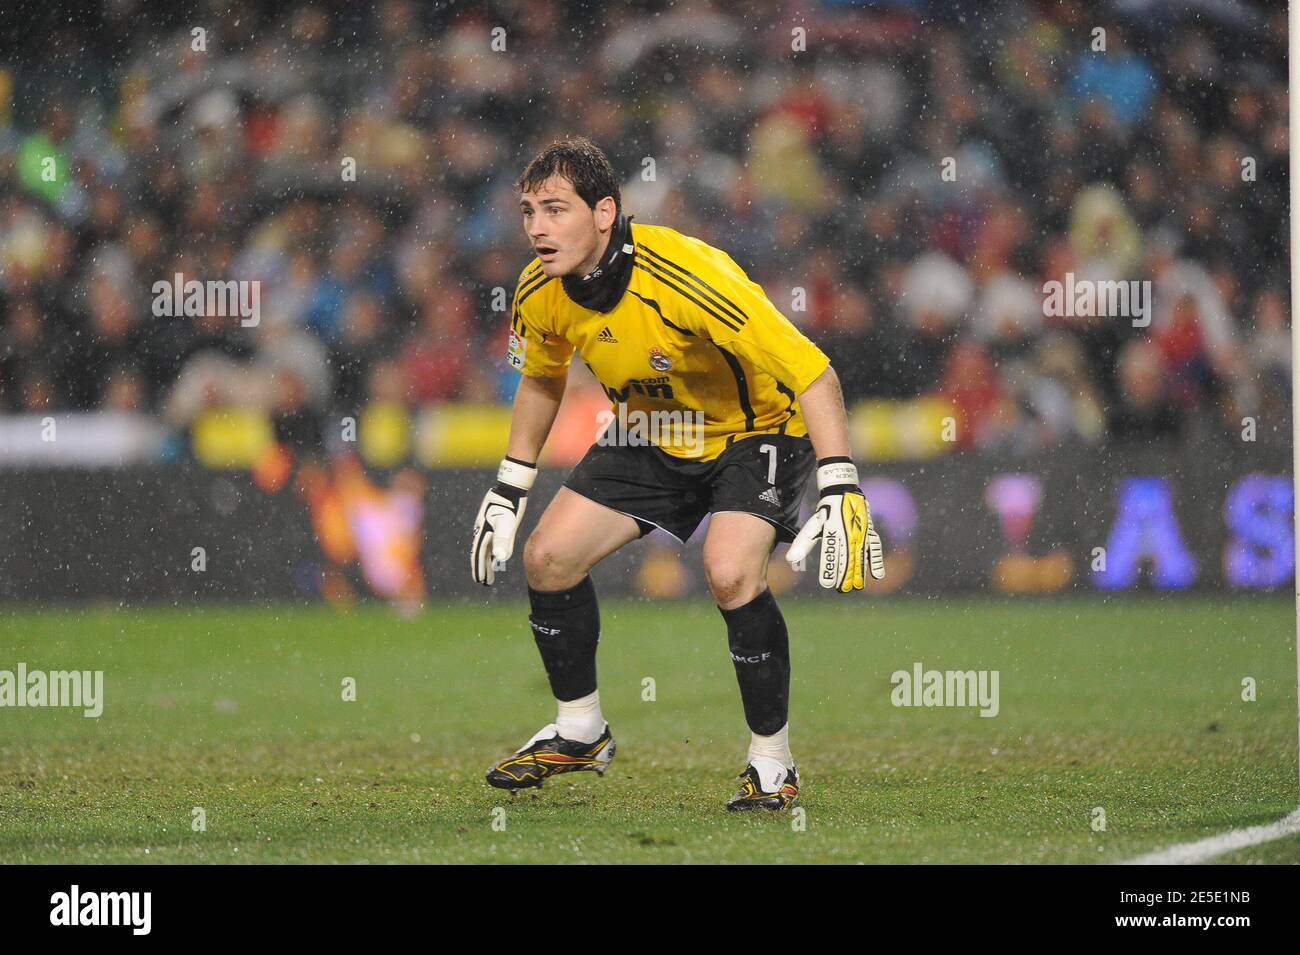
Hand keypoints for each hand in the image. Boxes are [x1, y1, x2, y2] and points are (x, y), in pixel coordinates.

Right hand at [471, 457, 536, 585]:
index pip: (480, 555)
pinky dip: (490, 550)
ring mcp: (488, 526)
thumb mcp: (508, 523)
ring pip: (485, 547)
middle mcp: (483, 530)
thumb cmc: (510, 504)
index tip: (481, 581)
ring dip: (486, 560)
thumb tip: (501, 558)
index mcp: (484, 532)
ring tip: (488, 572)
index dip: (480, 569)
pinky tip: (494, 554)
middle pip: (481, 553)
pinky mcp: (494, 522)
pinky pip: (490, 541)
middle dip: (482, 568)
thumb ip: (503, 540)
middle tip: (484, 581)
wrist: (511, 487)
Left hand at [786, 457, 883, 591]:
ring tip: (856, 587)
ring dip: (859, 572)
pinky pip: (874, 549)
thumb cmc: (826, 511)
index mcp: (833, 532)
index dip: (830, 570)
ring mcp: (860, 534)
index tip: (827, 584)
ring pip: (861, 557)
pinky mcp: (869, 532)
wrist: (844, 492)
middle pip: (848, 559)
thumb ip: (804, 543)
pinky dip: (876, 561)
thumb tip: (791, 559)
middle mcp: (848, 534)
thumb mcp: (813, 525)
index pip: (831, 555)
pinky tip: (877, 576)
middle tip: (842, 590)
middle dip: (845, 576)